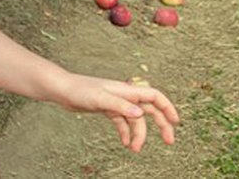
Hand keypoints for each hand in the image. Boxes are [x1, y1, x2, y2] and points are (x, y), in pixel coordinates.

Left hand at [57, 73, 179, 151]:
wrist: (62, 90)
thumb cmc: (79, 90)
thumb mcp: (100, 99)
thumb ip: (120, 106)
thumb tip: (140, 114)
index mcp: (126, 90)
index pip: (154, 96)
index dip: (167, 107)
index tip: (176, 122)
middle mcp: (124, 95)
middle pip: (149, 110)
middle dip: (161, 125)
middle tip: (169, 142)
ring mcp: (116, 102)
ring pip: (135, 120)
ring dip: (138, 134)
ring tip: (134, 149)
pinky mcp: (107, 109)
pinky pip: (122, 122)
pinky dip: (126, 132)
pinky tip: (125, 143)